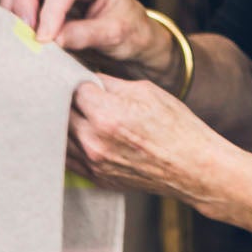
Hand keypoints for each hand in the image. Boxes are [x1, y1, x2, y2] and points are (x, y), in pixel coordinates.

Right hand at [1, 0, 180, 88]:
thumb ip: (86, 35)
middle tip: (25, 33)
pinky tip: (21, 35)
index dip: (50, 11)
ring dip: (15, 8)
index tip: (43, 40)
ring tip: (23, 37)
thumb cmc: (130, 33)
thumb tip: (53, 40)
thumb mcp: (116, 36)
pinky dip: (13, 14)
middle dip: (23, 0)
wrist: (132, 38)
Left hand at [69, 74, 232, 203]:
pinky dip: (67, 142)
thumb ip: (110, 84)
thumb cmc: (175, 126)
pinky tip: (77, 131)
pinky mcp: (95, 178)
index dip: (72, 77)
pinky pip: (67, 157)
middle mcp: (94, 141)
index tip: (75, 73)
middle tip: (70, 88)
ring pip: (58, 135)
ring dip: (62, 120)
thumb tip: (86, 76)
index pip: (70, 88)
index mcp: (106, 114)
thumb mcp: (146, 91)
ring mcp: (93, 163)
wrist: (193, 167)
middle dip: (64, 97)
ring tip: (73, 109)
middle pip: (59, 111)